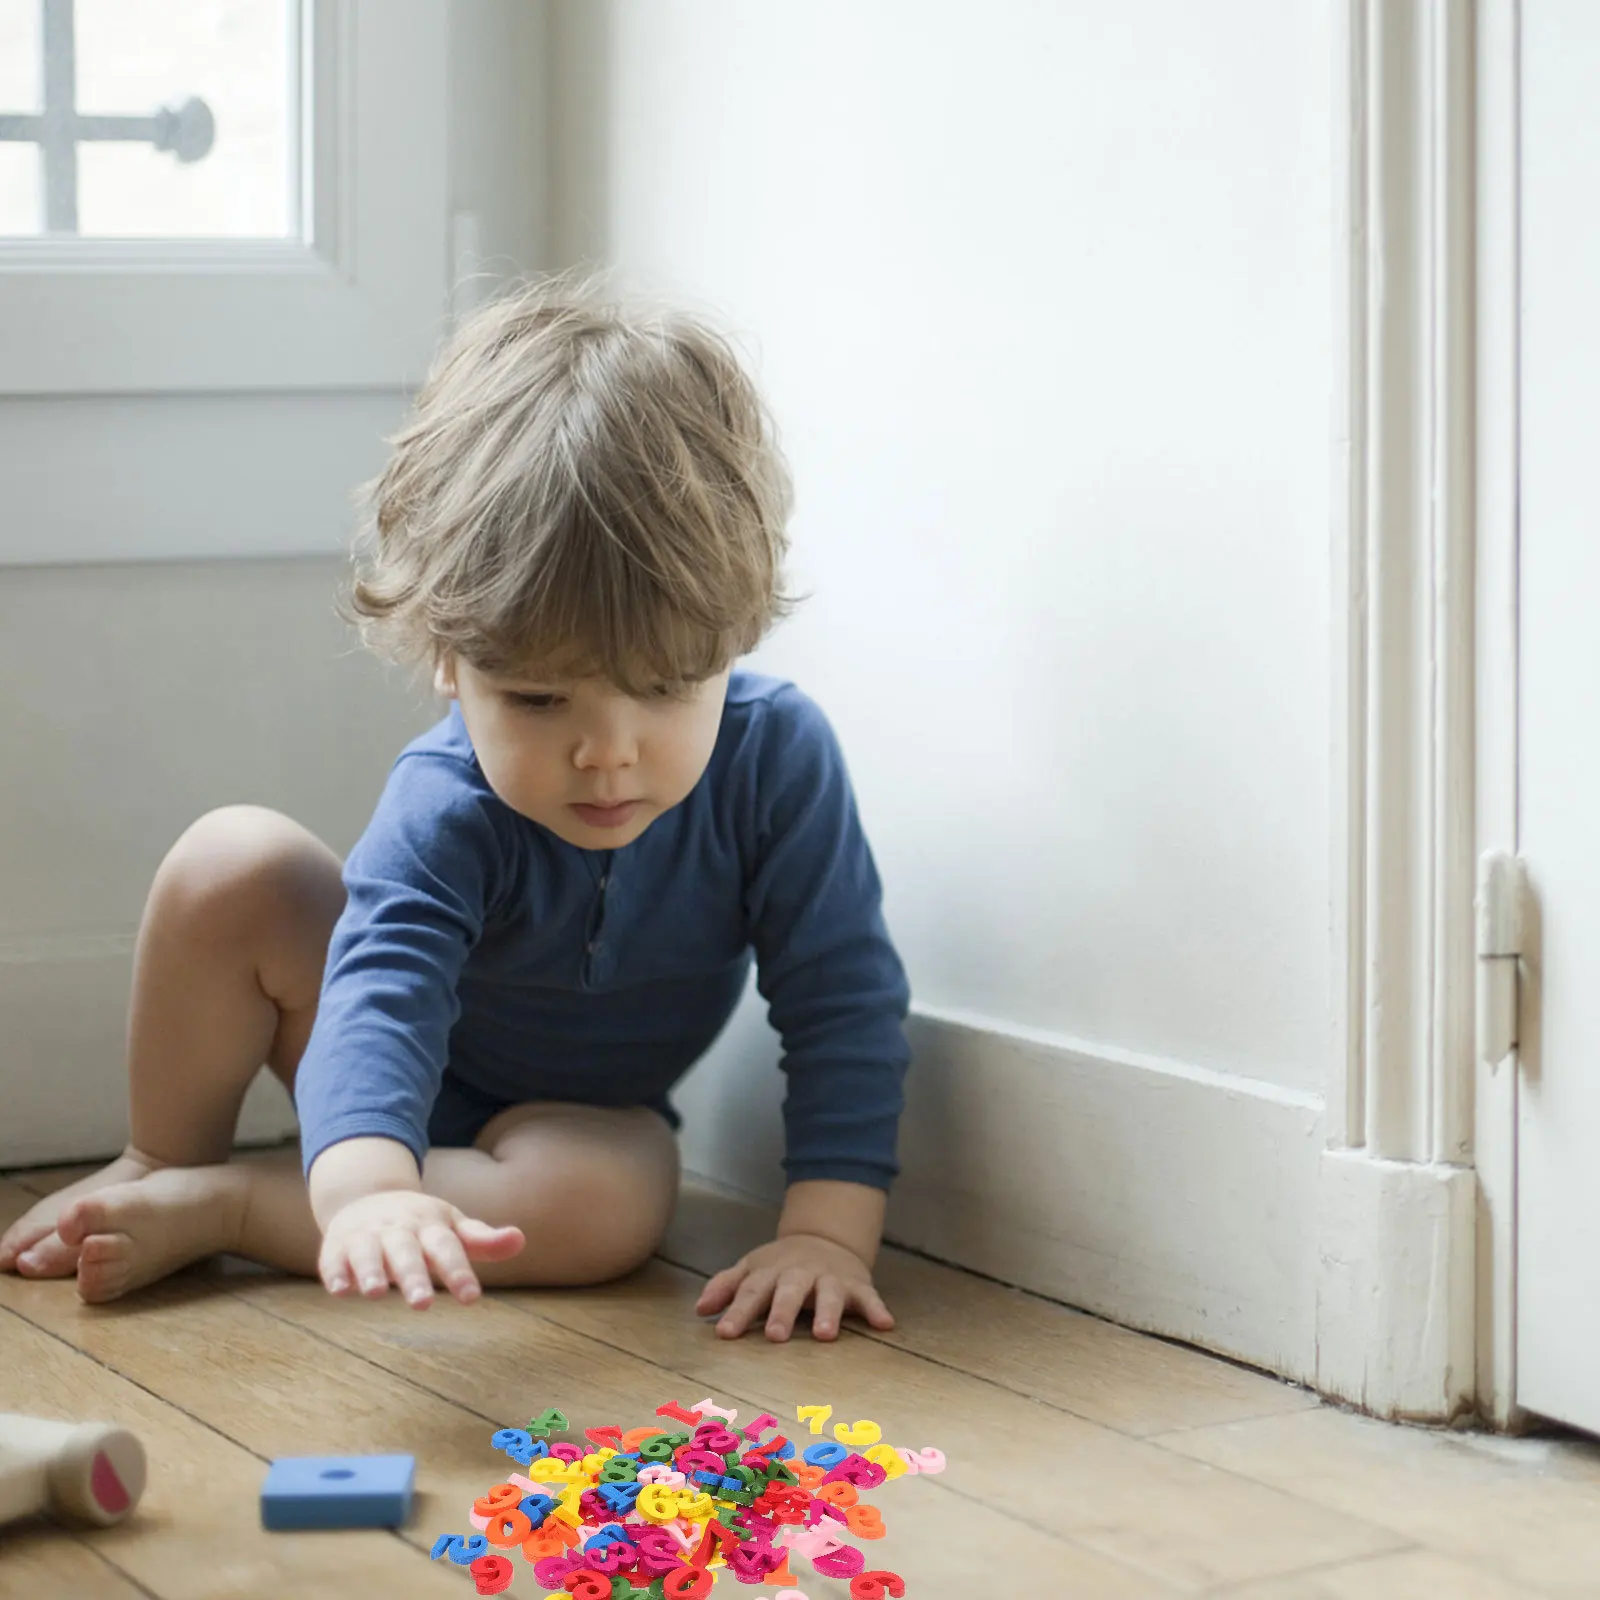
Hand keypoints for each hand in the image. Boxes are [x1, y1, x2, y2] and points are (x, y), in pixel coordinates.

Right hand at [318, 1189, 523, 1308]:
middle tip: (423, 1305)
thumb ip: (482, 1240)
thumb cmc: (419, 1222)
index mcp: (430, 1225)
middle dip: (413, 1277)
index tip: (472, 1298)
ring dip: (371, 1272)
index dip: (459, 1272)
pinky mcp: (337, 1246)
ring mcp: (366, 1236)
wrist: (365, 1195)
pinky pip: (334, 1259)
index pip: (447, 1248)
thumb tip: (520, 1240)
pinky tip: (340, 1290)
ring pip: (368, 1253)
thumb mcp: (451, 1226)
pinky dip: (336, 1273)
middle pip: (407, 1252)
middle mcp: (398, 1229)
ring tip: (376, 1294)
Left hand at [695, 1232, 894, 1341]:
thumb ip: (726, 1287)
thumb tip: (699, 1309)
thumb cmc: (781, 1266)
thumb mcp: (752, 1268)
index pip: (752, 1290)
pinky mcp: (857, 1284)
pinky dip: (876, 1309)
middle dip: (782, 1311)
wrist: (825, 1238)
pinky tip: (885, 1324)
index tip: (725, 1333)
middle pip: (790, 1291)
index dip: (737, 1311)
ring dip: (828, 1312)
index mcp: (771, 1272)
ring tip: (825, 1335)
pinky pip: (869, 1297)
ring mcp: (830, 1277)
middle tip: (774, 1336)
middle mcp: (800, 1273)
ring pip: (830, 1293)